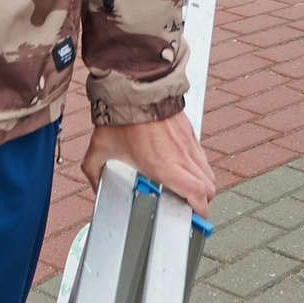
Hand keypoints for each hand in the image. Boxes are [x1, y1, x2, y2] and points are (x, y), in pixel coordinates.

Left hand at [84, 113, 216, 214]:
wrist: (134, 86)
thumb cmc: (118, 117)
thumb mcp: (99, 147)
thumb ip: (94, 171)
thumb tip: (94, 185)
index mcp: (163, 165)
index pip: (198, 193)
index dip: (202, 210)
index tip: (196, 216)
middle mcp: (181, 155)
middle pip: (209, 187)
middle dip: (204, 201)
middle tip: (190, 205)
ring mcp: (188, 142)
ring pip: (208, 171)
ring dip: (202, 184)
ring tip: (187, 188)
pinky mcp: (189, 131)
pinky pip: (201, 155)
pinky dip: (198, 166)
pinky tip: (182, 166)